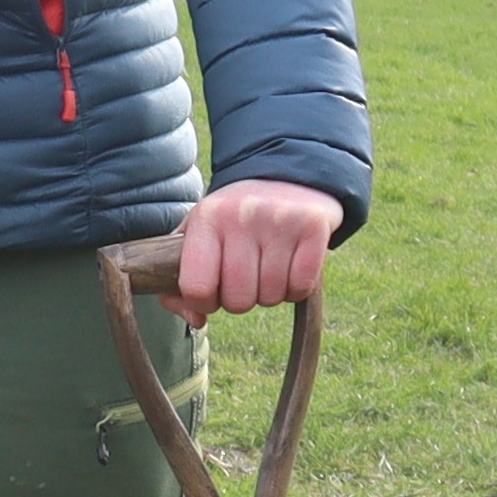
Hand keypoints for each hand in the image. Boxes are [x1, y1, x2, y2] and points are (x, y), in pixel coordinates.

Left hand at [172, 180, 343, 322]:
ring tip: (268, 266)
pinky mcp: (313, 226)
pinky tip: (290, 265)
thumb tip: (197, 320)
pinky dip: (296, 288)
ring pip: (271, 297)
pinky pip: (301, 288)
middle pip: (237, 300)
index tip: (213, 292)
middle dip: (240, 300)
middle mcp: (241, 216)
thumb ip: (183, 281)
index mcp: (207, 218)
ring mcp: (280, 220)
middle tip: (245, 277)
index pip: (196, 287)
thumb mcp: (199, 235)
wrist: (286, 175)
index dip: (204, 303)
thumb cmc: (234, 218)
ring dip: (270, 293)